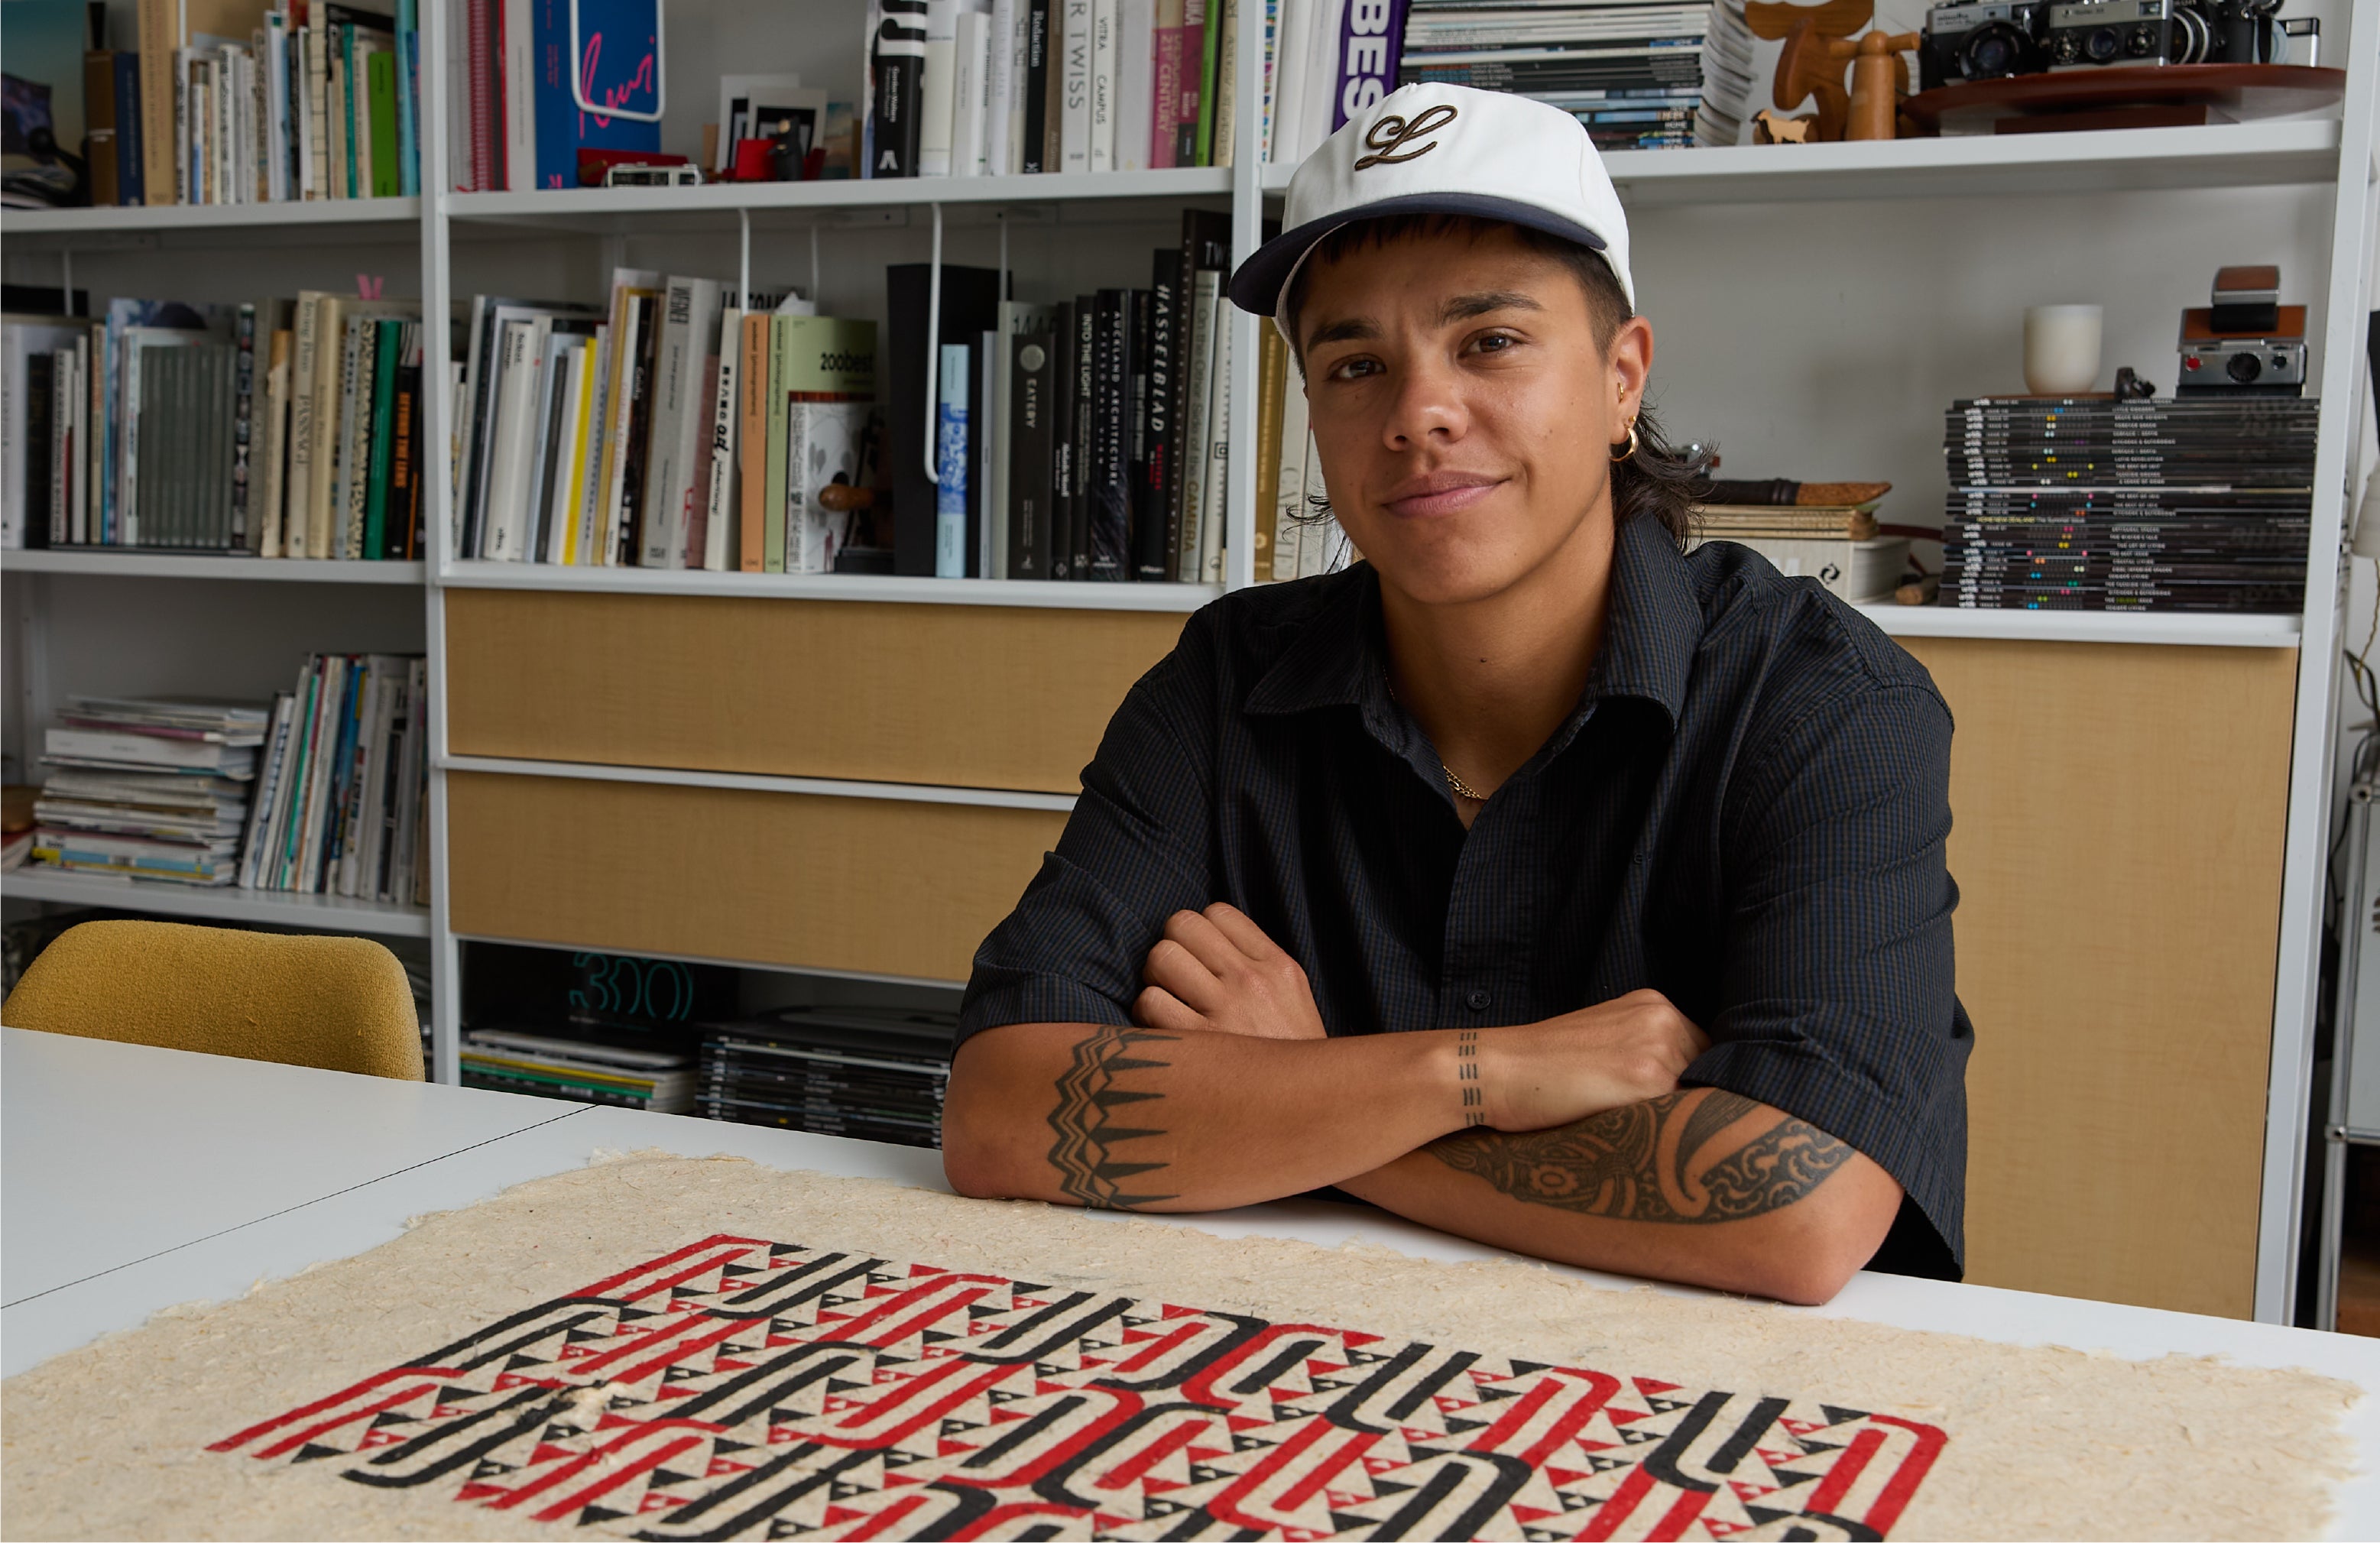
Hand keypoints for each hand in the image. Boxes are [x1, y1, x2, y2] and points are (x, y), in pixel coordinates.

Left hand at [1133, 903, 1327, 1041]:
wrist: (1307, 1112)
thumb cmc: (1289, 1055)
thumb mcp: (1292, 997)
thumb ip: (1256, 962)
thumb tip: (1207, 937)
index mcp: (1278, 965)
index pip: (1217, 912)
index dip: (1200, 932)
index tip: (1202, 958)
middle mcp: (1251, 981)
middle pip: (1181, 925)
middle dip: (1172, 948)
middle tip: (1179, 979)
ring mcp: (1225, 1011)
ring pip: (1160, 958)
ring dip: (1156, 978)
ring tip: (1171, 1001)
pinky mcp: (1198, 1045)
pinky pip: (1149, 1003)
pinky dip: (1147, 1014)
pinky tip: (1165, 1030)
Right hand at [1475, 989, 1708, 1130]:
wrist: (1500, 1070)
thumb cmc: (1542, 1066)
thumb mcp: (1601, 1040)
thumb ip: (1644, 1051)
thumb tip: (1685, 1092)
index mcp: (1652, 1004)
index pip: (1702, 1052)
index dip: (1691, 1084)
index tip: (1675, 1108)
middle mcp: (1663, 1019)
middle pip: (1709, 1072)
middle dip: (1691, 1101)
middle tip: (1664, 1128)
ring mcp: (1660, 1047)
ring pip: (1700, 1095)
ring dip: (1683, 1118)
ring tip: (1649, 1135)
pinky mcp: (1649, 1079)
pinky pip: (1682, 1114)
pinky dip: (1669, 1131)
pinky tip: (1641, 1139)